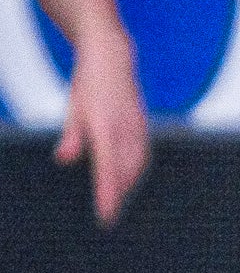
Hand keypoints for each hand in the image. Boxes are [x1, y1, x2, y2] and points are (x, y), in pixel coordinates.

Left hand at [56, 28, 146, 226]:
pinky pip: (141, 153)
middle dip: (119, 192)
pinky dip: (134, 168)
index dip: (108, 194)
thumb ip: (71, 136)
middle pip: (126, 171)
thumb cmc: (88, 83)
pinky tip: (128, 174)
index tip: (106, 215)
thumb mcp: (74, 108)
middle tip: (108, 213)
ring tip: (118, 197)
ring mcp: (138, 126)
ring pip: (136, 164)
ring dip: (128, 182)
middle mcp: (125, 129)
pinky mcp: (142, 124)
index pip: (107, 169)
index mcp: (105, 126)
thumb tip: (64, 160)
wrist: (113, 57)